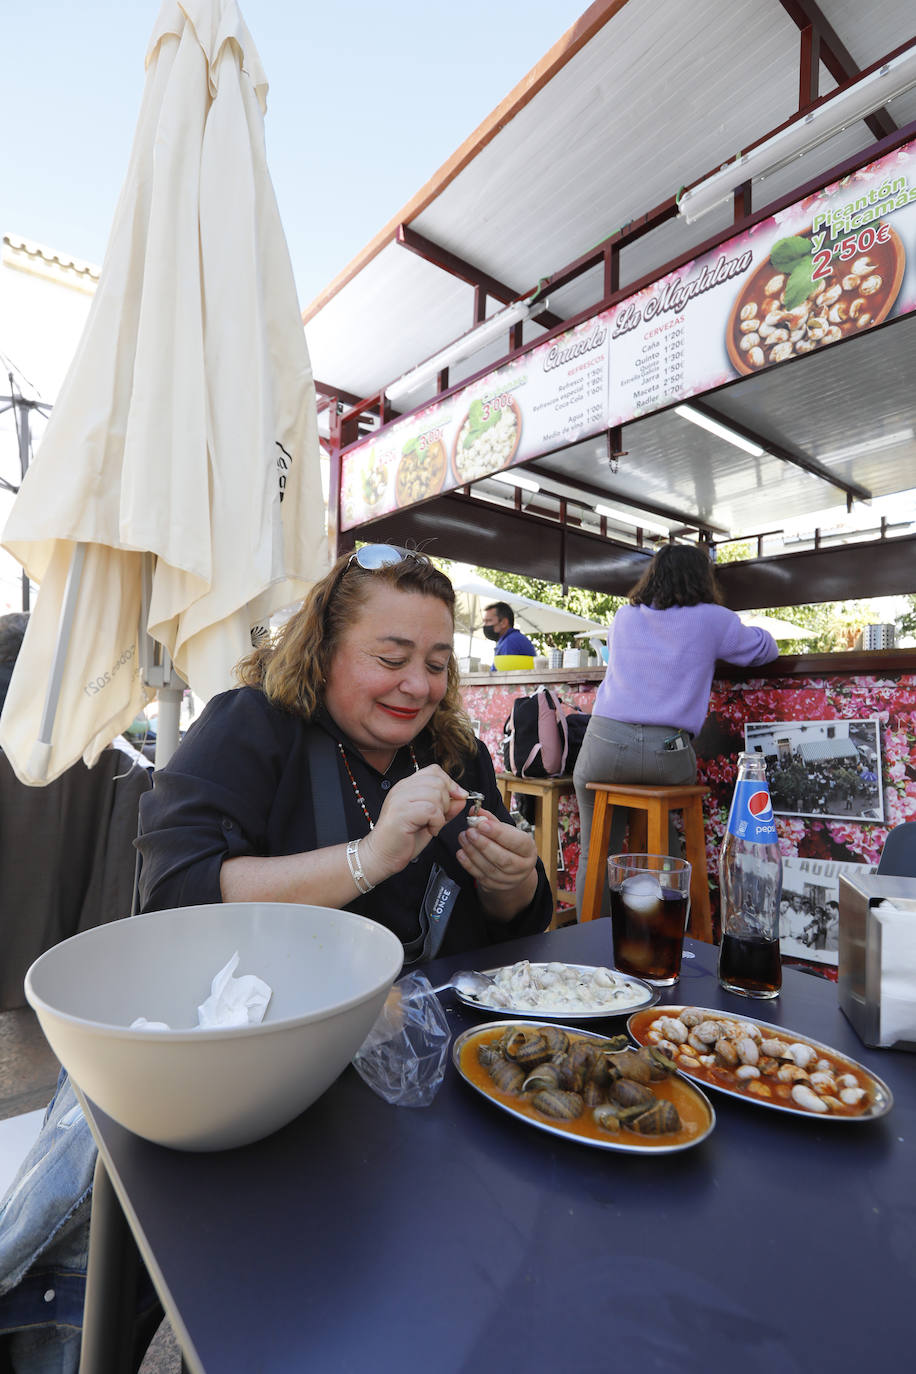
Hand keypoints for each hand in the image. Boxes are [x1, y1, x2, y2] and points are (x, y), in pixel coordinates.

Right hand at [360, 765, 467, 880]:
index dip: (450, 783)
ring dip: (441, 813)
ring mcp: (400, 799)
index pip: (434, 771)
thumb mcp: (431, 820)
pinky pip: (431, 810)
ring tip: (432, 825)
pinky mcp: (402, 812)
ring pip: (435, 794)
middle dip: (447, 800)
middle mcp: (402, 789)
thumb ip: (446, 807)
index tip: (457, 798)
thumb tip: (462, 797)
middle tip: (438, 818)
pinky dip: (437, 822)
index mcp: (407, 787)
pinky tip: (430, 830)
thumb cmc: (404, 839)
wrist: (383, 855)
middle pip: (437, 781)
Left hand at [455, 808, 538, 896]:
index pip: (516, 842)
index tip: (482, 824)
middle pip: (503, 858)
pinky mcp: (495, 886)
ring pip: (490, 869)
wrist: (512, 868)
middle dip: (483, 844)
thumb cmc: (509, 844)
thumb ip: (490, 820)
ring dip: (473, 852)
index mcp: (528, 849)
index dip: (499, 833)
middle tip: (469, 831)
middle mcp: (522, 867)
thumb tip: (475, 811)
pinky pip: (480, 877)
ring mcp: (509, 880)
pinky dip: (468, 864)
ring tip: (463, 838)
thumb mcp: (506, 830)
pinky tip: (461, 852)